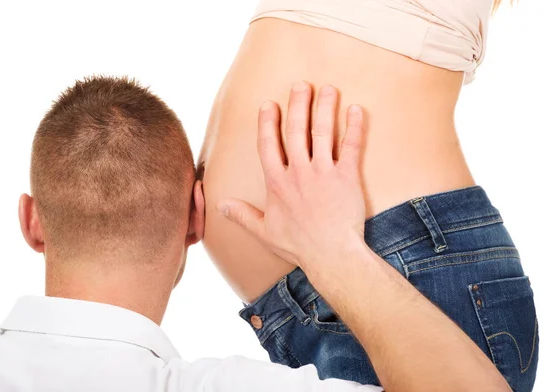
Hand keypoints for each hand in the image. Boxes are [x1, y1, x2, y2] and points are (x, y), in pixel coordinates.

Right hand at [217, 82, 366, 271]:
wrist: (331, 255)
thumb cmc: (298, 245)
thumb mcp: (264, 231)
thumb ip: (242, 215)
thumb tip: (220, 205)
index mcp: (277, 183)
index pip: (268, 145)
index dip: (268, 123)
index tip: (269, 104)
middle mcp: (298, 172)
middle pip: (296, 130)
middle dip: (297, 104)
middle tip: (301, 85)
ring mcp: (323, 173)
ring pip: (322, 132)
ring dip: (324, 108)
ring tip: (327, 88)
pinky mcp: (347, 177)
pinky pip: (351, 146)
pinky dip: (354, 127)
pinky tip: (356, 109)